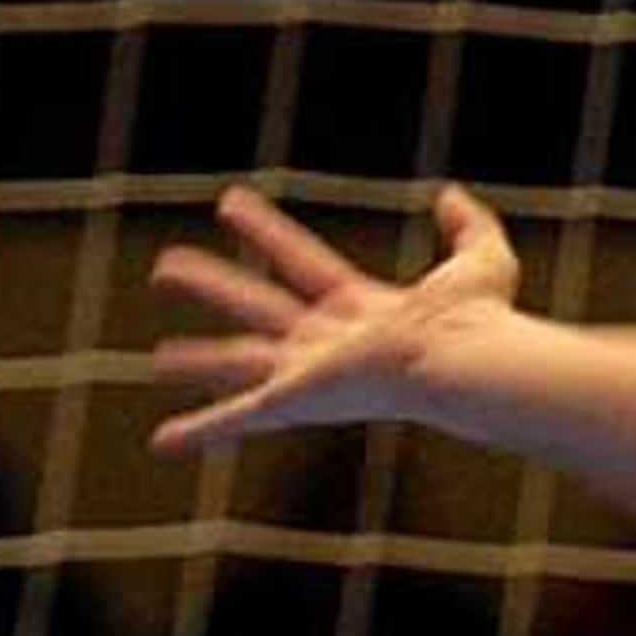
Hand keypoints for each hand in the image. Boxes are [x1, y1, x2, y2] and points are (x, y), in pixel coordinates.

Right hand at [149, 183, 522, 456]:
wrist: (462, 358)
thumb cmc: (480, 320)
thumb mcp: (481, 255)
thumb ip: (467, 223)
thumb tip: (448, 193)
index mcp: (359, 309)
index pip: (300, 261)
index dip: (265, 231)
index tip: (229, 202)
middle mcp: (327, 343)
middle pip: (256, 305)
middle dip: (211, 285)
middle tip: (164, 264)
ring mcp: (308, 372)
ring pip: (238, 358)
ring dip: (196, 358)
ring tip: (154, 356)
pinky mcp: (295, 399)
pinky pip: (237, 417)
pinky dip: (199, 430)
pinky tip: (163, 442)